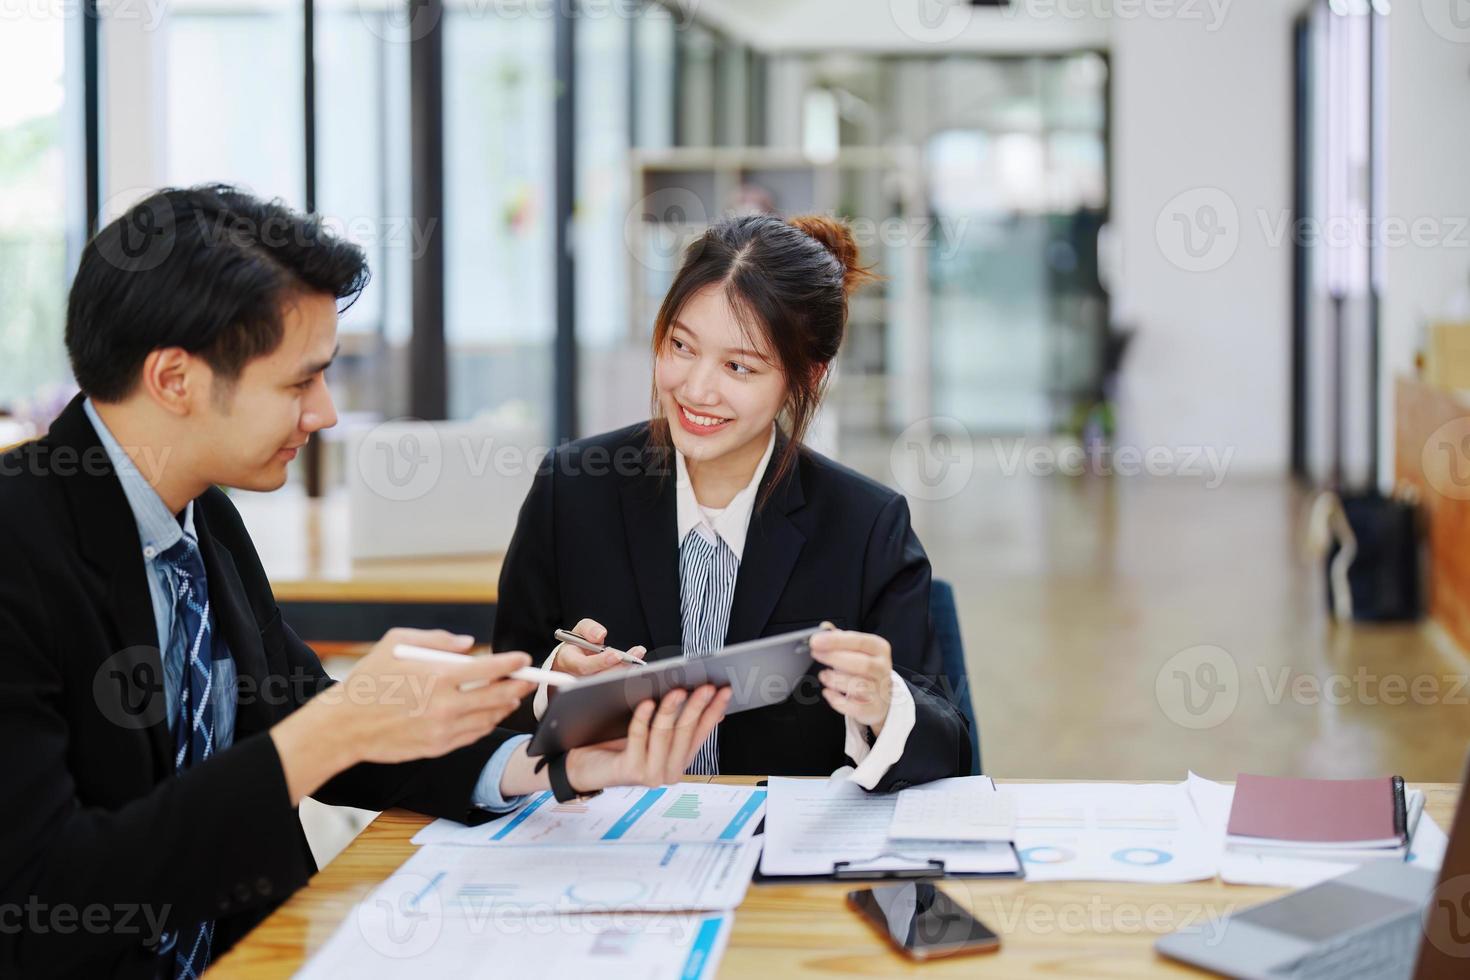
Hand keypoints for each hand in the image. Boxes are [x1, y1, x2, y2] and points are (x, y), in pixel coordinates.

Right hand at [318, 628, 534, 764]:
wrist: (344, 725)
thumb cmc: (368, 680)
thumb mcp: (396, 643)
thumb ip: (437, 640)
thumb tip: (468, 645)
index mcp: (438, 676)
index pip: (489, 669)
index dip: (512, 664)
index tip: (523, 659)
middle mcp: (445, 705)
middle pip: (497, 696)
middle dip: (518, 686)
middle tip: (529, 679)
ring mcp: (442, 729)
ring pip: (488, 718)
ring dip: (504, 706)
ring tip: (512, 696)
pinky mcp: (437, 747)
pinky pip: (473, 735)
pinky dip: (486, 724)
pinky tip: (490, 715)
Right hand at [550, 618, 646, 677]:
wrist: (573, 660)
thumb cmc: (576, 645)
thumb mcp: (578, 631)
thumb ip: (588, 628)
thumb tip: (600, 635)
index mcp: (568, 662)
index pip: (584, 666)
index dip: (601, 662)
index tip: (616, 654)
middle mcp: (578, 678)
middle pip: (600, 679)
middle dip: (619, 668)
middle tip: (634, 657)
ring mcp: (589, 686)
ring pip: (609, 684)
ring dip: (626, 672)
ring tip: (638, 657)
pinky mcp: (600, 689)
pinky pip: (614, 685)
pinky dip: (627, 676)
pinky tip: (636, 666)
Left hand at [566, 685, 730, 790]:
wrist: (582, 764)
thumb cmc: (615, 741)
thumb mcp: (651, 727)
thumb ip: (675, 716)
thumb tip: (702, 695)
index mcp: (679, 758)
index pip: (702, 731)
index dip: (714, 709)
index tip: (725, 689)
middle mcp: (670, 770)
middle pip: (686, 732)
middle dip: (697, 706)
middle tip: (706, 686)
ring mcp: (652, 774)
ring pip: (665, 735)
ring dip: (672, 710)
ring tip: (677, 689)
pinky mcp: (631, 772)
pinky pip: (639, 739)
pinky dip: (643, 719)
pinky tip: (646, 703)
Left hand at [811, 627, 893, 734]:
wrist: (881, 695)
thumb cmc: (864, 668)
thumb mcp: (856, 649)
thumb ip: (840, 639)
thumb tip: (824, 628)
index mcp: (879, 648)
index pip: (860, 642)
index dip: (836, 641)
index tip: (816, 641)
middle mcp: (883, 668)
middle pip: (862, 664)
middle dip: (834, 658)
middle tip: (815, 654)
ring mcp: (881, 689)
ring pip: (859, 686)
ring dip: (835, 680)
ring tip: (823, 675)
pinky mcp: (874, 708)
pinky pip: (855, 707)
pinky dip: (838, 700)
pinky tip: (828, 692)